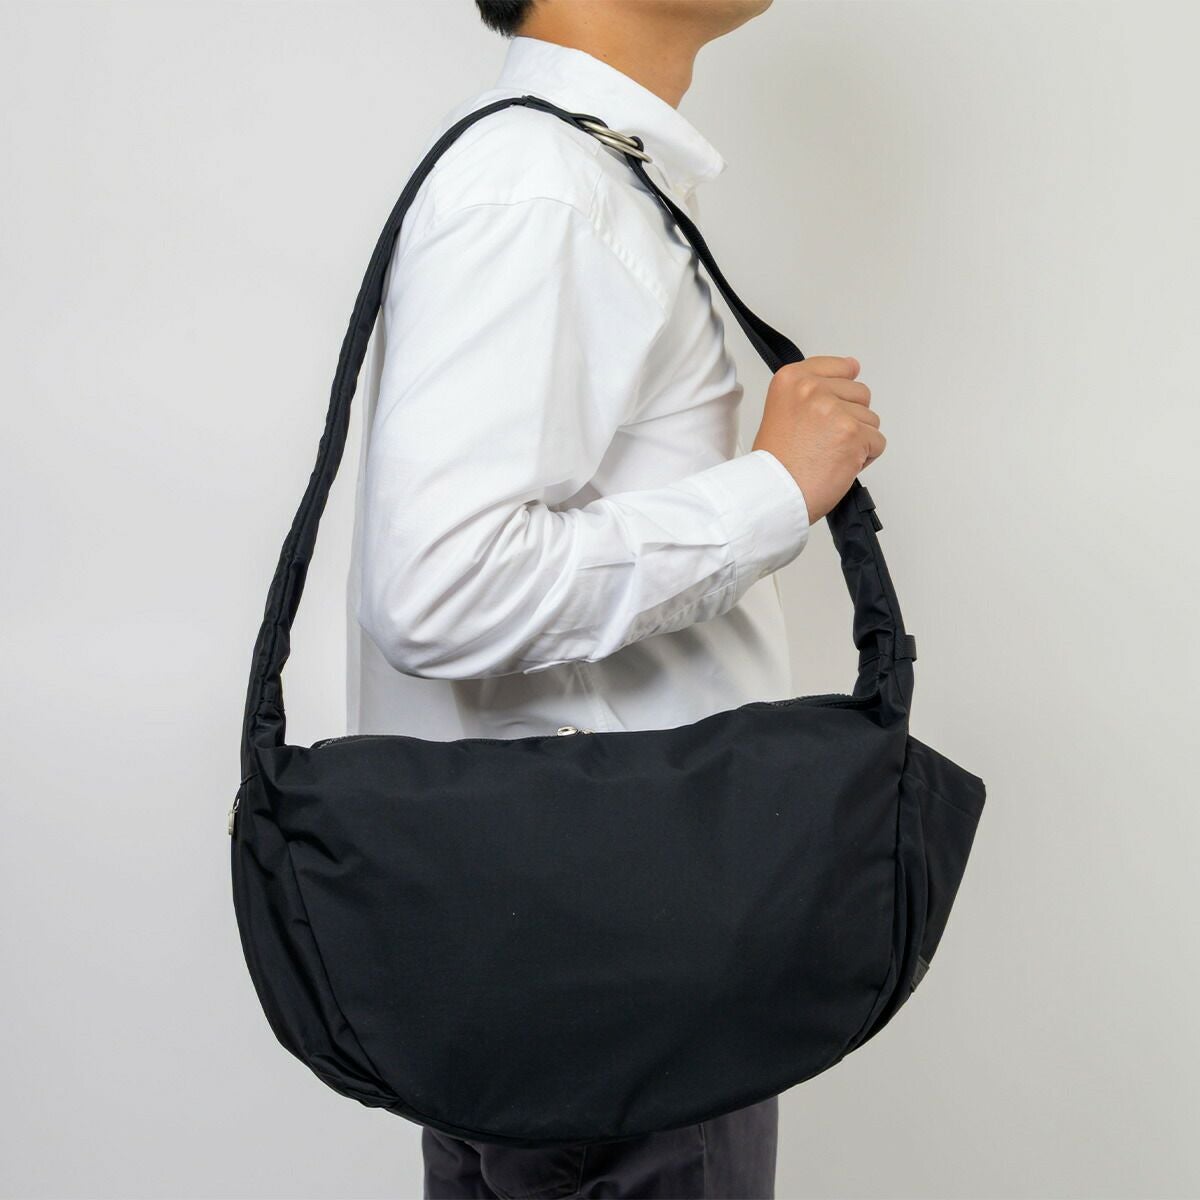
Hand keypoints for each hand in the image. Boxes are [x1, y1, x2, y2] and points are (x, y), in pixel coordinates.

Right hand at [751, 356, 884, 524]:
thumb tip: (853, 367)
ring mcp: (835, 410)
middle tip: (822, 440)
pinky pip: (877, 442)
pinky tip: (839, 464)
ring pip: (871, 419)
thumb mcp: (783, 409)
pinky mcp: (853, 434)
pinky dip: (864, 458)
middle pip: (860, 393)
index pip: (839, 367)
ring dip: (857, 440)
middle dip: (850, 418)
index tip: (830, 407)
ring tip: (829, 454)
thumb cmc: (776, 463)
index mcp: (791, 379)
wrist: (774, 493)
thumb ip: (813, 389)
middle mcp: (812, 389)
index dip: (840, 392)